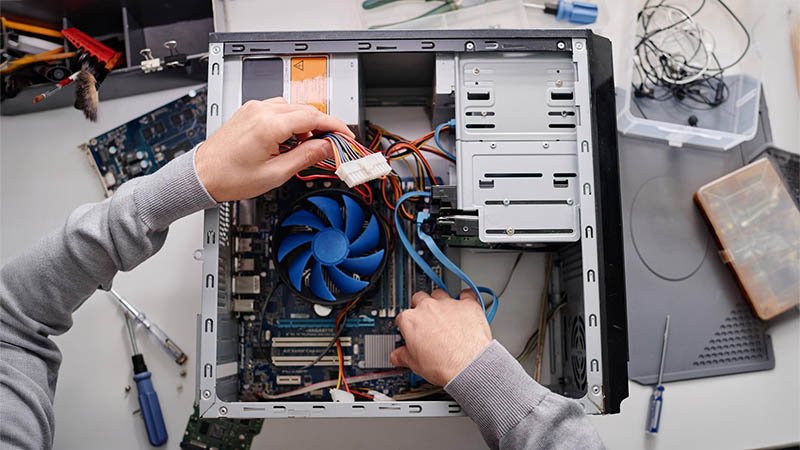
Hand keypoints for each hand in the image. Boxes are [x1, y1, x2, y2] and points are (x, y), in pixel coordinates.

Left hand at [195, 97, 352, 200]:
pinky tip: (291, 138)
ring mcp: (254, 108)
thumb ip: (305, 157)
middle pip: (306, 110)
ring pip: (293, 107)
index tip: (345, 136)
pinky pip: (278, 108)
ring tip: (308, 146)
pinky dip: (291, 121)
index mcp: (269, 125)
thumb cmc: (230, 177)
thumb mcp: (276, 174)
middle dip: (323, 126)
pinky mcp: (249, 111)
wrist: (203, 175)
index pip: (314, 118)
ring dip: (306, 124)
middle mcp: (261, 110)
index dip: (335, 127)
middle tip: (333, 144)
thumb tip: (326, 147)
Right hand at [390, 289, 491, 385]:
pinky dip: (465, 298)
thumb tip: (397, 357)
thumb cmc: (444, 365)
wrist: (469, 365)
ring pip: (439, 294)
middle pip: (419, 298)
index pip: (402, 317)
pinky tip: (465, 305)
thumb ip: (403, 356)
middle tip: (426, 320)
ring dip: (440, 301)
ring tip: (445, 314)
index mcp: (411, 320)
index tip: (411, 331)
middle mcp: (428, 308)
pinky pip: (466, 294)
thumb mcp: (416, 365)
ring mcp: (448, 304)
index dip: (406, 325)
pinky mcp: (467, 305)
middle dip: (420, 307)